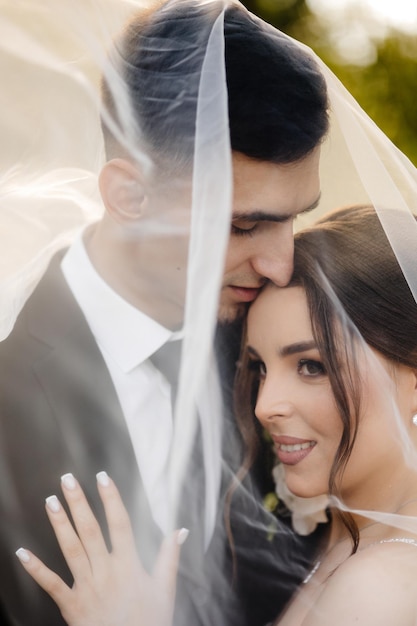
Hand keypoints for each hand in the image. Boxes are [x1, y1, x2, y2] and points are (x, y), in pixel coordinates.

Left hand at [16, 472, 187, 625]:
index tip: (103, 478)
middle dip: (78, 503)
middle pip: (90, 531)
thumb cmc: (149, 622)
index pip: (120, 524)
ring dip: (60, 524)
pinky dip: (36, 569)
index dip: (111, 499)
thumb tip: (179, 530)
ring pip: (71, 550)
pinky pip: (51, 585)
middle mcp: (106, 571)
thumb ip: (169, 557)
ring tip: (50, 501)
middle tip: (67, 480)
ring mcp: (87, 587)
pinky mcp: (72, 606)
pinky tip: (23, 553)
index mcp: (129, 565)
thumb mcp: (165, 589)